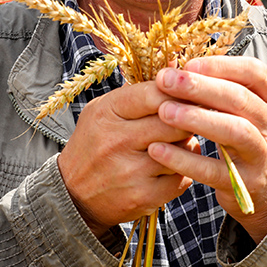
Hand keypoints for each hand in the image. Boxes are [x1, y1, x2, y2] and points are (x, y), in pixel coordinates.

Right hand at [57, 81, 200, 237]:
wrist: (73, 193)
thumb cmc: (95, 143)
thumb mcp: (104, 109)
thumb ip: (138, 92)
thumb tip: (176, 70)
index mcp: (107, 112)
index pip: (153, 94)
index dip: (177, 92)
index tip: (188, 93)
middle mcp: (117, 141)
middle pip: (174, 122)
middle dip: (189, 119)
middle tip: (193, 118)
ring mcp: (130, 171)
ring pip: (182, 151)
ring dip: (187, 146)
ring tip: (179, 142)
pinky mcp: (142, 196)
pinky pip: (182, 178)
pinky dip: (184, 171)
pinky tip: (174, 166)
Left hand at [147, 56, 266, 242]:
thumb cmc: (248, 138)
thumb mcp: (248, 111)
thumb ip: (223, 89)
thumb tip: (179, 68)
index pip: (255, 73)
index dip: (221, 65)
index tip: (188, 64)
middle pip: (240, 99)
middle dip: (201, 87)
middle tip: (167, 80)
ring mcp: (264, 156)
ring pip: (234, 131)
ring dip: (197, 118)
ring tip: (164, 111)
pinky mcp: (246, 184)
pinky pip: (213, 170)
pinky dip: (184, 159)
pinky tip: (158, 149)